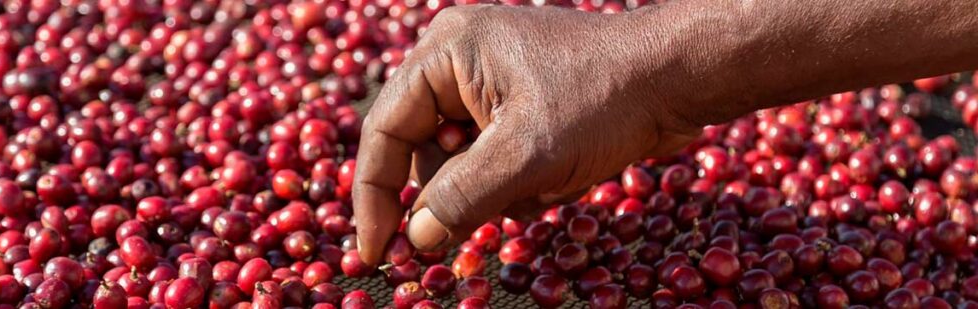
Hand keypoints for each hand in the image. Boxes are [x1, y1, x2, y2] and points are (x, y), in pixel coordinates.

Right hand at [352, 5, 703, 264]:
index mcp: (447, 53)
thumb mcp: (526, 155)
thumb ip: (461, 198)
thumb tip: (417, 235)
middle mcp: (460, 61)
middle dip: (463, 190)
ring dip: (501, 188)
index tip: (374, 252)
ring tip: (550, 178)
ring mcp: (492, 82)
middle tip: (496, 208)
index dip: (375, 195)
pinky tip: (564, 173)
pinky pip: (497, 159)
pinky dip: (523, 180)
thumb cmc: (603, 101)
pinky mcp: (521, 104)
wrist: (678, 78)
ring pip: (463, 163)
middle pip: (425, 150)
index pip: (385, 130)